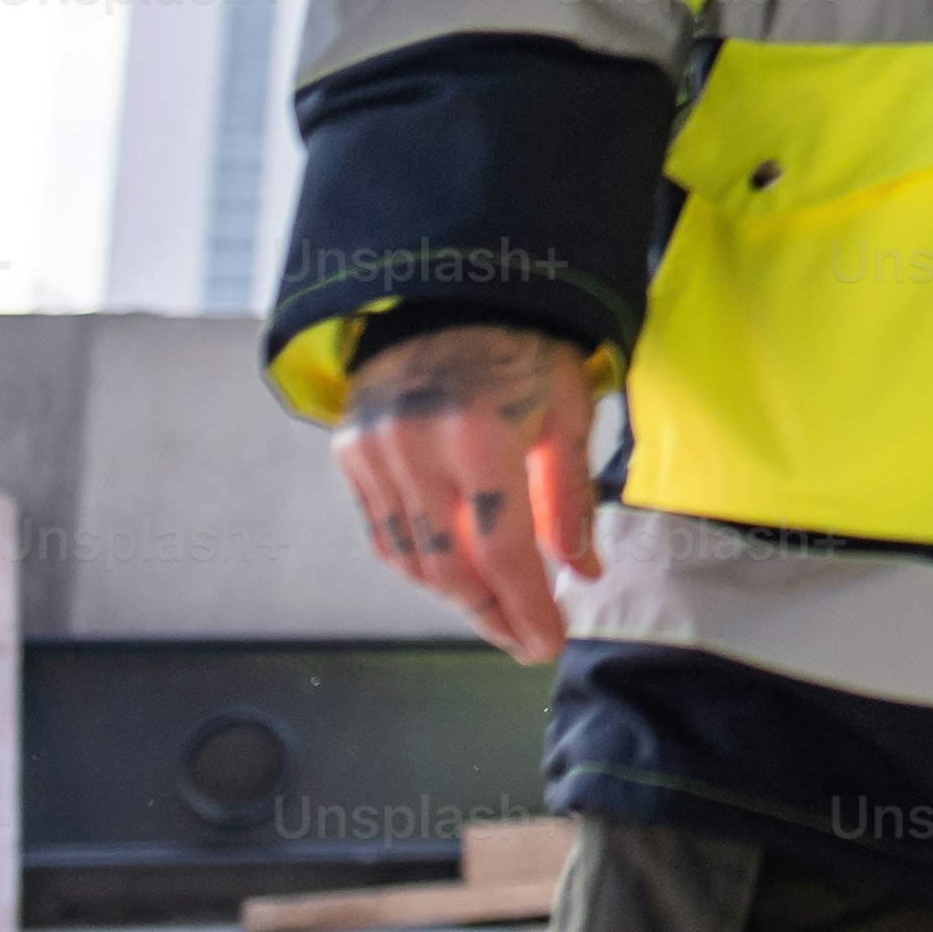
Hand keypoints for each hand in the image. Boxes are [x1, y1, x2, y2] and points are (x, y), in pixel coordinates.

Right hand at [334, 322, 607, 659]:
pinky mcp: (350, 452)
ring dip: (454, 596)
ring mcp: (374, 452)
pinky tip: (453, 577)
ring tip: (497, 613)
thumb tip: (582, 575)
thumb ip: (570, 500)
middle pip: (449, 567)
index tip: (547, 644)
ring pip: (409, 559)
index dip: (526, 607)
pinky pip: (382, 532)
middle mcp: (417, 448)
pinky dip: (417, 564)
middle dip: (490, 614)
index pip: (502, 551)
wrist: (451, 287)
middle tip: (524, 640)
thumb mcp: (566, 412)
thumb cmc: (525, 347)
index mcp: (482, 435)